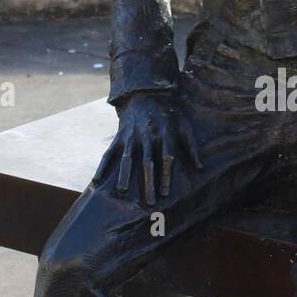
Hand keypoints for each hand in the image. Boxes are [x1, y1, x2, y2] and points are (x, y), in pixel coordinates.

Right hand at [93, 92, 201, 206]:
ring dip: (124, 176)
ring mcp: (131, 136)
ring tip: (122, 192)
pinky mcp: (119, 136)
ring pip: (128, 158)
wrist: (146, 93)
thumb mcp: (184, 125)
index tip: (165, 193)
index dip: (165, 176)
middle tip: (149, 202)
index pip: (166, 158)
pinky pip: (109, 153)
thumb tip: (200, 168)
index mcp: (165, 134)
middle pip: (147, 162)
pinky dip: (102, 166)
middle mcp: (147, 136)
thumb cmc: (169, 114)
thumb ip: (191, 147)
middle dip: (148, 183)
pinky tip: (97, 180)